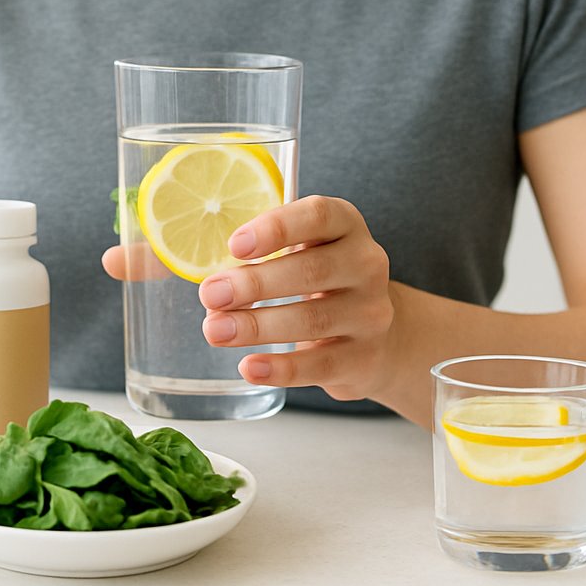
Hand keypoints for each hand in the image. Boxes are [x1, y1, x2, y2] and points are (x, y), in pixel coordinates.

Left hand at [198, 195, 395, 401]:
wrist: (375, 336)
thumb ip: (261, 260)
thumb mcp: (301, 253)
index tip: (234, 246)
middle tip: (209, 295)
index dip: (276, 228)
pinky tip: (249, 367)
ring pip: (313, 320)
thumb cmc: (320, 282)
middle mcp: (366, 264)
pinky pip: (320, 365)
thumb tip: (213, 292)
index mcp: (346, 225)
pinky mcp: (365, 358)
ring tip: (215, 330)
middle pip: (311, 271)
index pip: (318, 216)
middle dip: (254, 284)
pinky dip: (282, 369)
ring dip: (257, 326)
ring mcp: (371, 313)